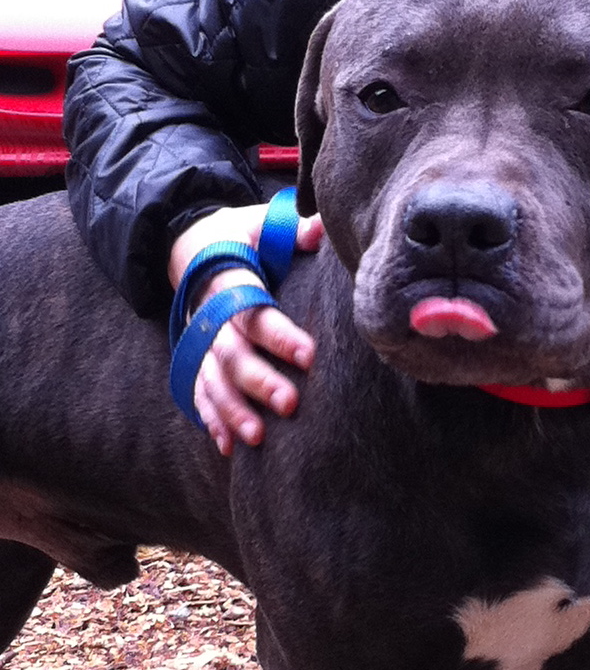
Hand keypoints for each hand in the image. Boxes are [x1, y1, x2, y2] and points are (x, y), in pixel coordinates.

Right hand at [168, 203, 323, 455]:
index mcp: (227, 281)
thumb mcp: (260, 223)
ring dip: (232, 409)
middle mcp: (208, 315)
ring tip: (257, 437)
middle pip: (230, 353)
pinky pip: (199, 391)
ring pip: (212, 379)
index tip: (309, 355)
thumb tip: (320, 228)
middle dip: (258, 380)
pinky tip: (229, 446)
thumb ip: (290, 229)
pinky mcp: (196, 357)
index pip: (251, 310)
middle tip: (290, 404)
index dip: (278, 335)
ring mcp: (199, 340)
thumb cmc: (238, 235)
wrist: (190, 245)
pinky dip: (212, 418)